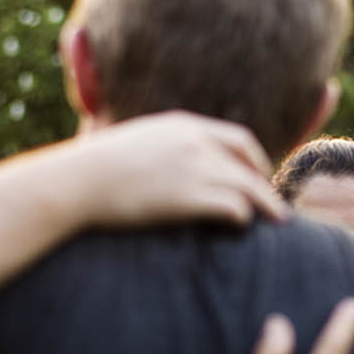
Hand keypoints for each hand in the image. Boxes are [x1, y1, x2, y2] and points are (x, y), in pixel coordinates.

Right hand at [66, 111, 288, 228]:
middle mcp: (197, 142)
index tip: (260, 176)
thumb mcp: (134, 142)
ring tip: (277, 221)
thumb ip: (161, 147)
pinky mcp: (190, 197)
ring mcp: (196, 168)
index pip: (238, 139)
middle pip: (249, 164)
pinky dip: (243, 218)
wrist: (76, 180)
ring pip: (249, 187)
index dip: (255, 160)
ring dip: (265, 206)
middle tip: (276, 206)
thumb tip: (164, 164)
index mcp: (184, 126)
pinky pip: (235, 208)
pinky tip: (241, 228)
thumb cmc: (92, 168)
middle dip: (267, 186)